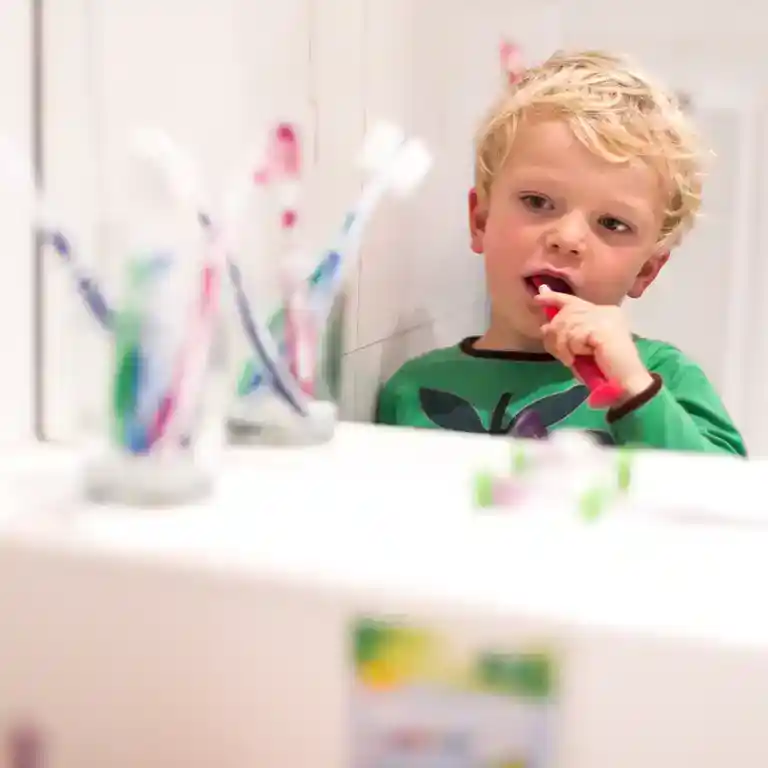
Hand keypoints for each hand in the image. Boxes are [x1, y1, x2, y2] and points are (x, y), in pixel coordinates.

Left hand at [535, 287, 653, 400]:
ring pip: (567, 324)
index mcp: (604, 313)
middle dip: (555, 333)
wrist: (625, 383)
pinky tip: (584, 357)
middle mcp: (605, 311)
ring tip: (571, 359)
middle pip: (566, 312)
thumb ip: (565, 336)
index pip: (574, 300)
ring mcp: (605, 317)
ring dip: (563, 346)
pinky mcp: (601, 327)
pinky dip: (574, 349)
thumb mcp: (579, 350)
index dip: (554, 298)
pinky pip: (574, 336)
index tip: (538, 298)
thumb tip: (544, 326)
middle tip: (558, 352)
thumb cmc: (604, 370)